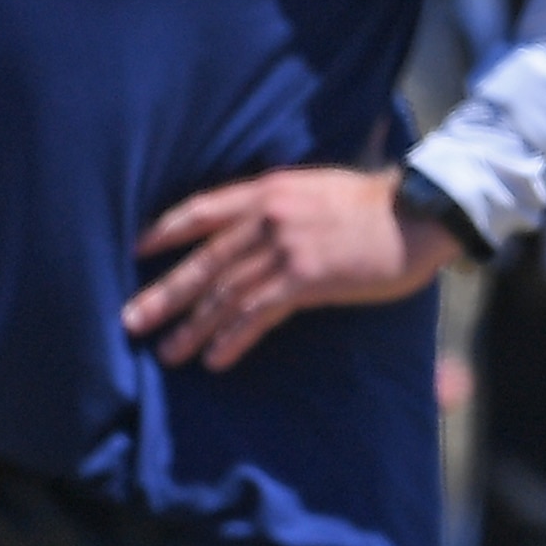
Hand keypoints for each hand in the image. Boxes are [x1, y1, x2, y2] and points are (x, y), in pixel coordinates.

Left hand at [122, 168, 460, 372]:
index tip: (135, 253)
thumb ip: (272, 204)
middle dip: (163, 294)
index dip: (164, 232)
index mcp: (263, 190)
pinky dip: (232, 338)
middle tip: (130, 321)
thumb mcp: (308, 188)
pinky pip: (258, 314)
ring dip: (192, 327)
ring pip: (225, 294)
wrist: (415, 212)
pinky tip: (214, 358)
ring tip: (167, 353)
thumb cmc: (366, 203)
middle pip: (202, 261)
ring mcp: (286, 249)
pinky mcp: (308, 279)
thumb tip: (243, 226)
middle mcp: (266, 217)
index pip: (198, 210)